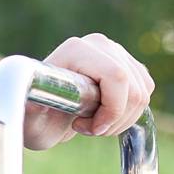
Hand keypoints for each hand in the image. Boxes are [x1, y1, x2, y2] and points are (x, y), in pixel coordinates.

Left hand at [24, 34, 155, 149]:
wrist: (41, 115)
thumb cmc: (34, 119)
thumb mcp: (29, 120)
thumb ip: (31, 112)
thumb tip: (33, 104)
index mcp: (75, 50)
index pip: (117, 77)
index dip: (112, 110)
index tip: (91, 128)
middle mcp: (98, 44)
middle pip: (134, 90)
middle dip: (115, 119)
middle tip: (88, 129)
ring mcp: (116, 52)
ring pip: (142, 94)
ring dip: (121, 120)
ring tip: (92, 124)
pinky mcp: (128, 65)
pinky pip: (144, 93)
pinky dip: (129, 114)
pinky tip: (104, 117)